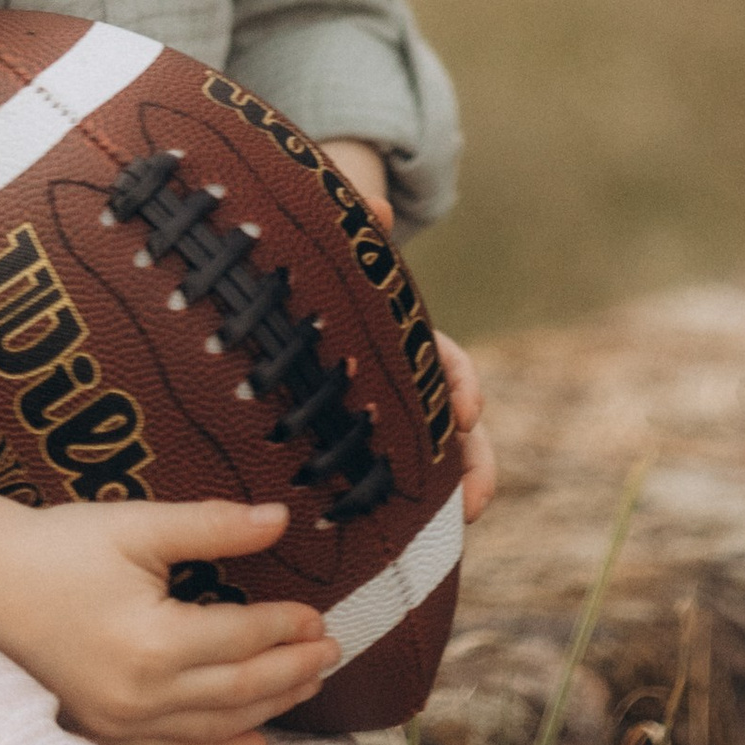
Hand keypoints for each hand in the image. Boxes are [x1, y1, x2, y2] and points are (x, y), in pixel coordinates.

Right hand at [0, 495, 340, 744]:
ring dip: (269, 710)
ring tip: (307, 687)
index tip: (320, 617)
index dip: (286, 629)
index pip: (241, 639)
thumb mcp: (139, 526)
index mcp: (153, 641)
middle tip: (332, 654)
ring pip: (216, 728)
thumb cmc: (62, 548)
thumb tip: (280, 518)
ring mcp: (122, 722)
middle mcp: (141, 694)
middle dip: (292, 673)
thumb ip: (213, 526)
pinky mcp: (107, 733)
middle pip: (240, 691)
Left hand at [319, 147, 494, 524]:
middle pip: (453, 428)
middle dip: (474, 463)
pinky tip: (391, 540)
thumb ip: (355, 231)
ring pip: (429, 462)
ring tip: (457, 527)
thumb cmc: (305, 279)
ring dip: (450, 494)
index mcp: (399, 344)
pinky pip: (384, 484)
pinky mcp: (345, 452)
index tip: (468, 410)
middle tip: (476, 500)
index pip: (447, 366)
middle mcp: (398, 387)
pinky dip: (400, 509)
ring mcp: (376, 422)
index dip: (462, 386)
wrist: (268, 303)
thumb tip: (377, 204)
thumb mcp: (329, 258)